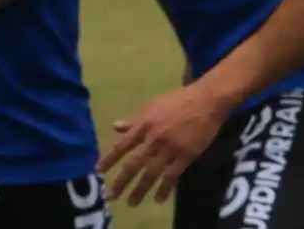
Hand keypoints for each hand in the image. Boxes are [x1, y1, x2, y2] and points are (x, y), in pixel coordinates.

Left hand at [98, 84, 228, 206]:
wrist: (205, 101)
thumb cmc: (177, 101)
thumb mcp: (152, 106)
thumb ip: (134, 120)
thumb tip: (115, 126)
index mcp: (144, 124)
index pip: (122, 145)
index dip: (110, 159)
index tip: (98, 171)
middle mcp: (154, 138)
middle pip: (134, 163)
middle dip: (122, 181)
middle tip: (110, 196)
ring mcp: (170, 148)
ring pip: (152, 173)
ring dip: (141, 189)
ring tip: (131, 203)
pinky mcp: (187, 155)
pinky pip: (173, 175)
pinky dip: (165, 188)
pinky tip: (158, 199)